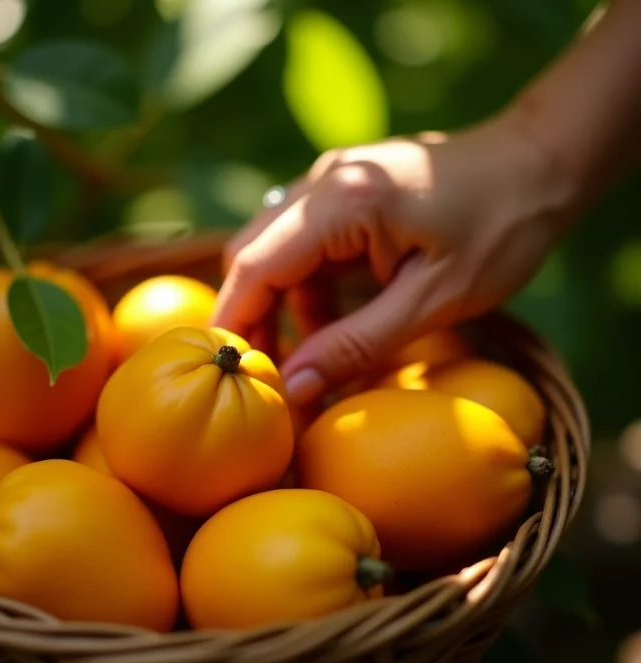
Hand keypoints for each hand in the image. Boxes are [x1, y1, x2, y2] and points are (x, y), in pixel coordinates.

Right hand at [210, 114, 574, 405]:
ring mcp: (332, 179)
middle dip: (253, 316)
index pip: (253, 265)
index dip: (234, 323)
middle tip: (274, 374)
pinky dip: (308, 287)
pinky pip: (303, 243)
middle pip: (252, 254)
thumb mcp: (433, 300)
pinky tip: (336, 319)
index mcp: (343, 200)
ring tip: (314, 354)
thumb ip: (357, 344)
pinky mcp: (345, 189)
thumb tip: (294, 388)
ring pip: (274, 250)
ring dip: (283, 305)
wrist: (539, 163)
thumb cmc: (502, 230)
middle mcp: (324, 180)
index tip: (232, 375)